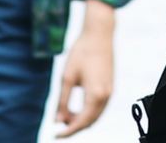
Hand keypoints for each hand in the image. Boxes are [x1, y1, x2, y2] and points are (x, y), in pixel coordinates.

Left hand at [55, 0, 114, 136]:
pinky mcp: (110, 86)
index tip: (56, 134)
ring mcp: (110, 92)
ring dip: (82, 120)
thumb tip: (57, 120)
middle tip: (59, 123)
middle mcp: (106, 97)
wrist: (99, 34)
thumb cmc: (82, 52)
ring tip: (66, 115)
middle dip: (74, 126)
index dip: (68, 132)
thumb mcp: (67, 76)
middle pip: (90, 122)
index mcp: (95, 95)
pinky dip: (89, 112)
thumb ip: (62, 100)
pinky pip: (100, 107)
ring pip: (96, 116)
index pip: (81, 123)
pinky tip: (78, 108)